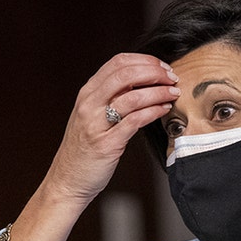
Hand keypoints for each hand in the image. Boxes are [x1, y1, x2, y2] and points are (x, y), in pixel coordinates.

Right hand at [44, 53, 179, 204]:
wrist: (67, 180)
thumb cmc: (84, 148)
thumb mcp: (92, 115)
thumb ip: (111, 97)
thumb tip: (142, 81)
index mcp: (87, 93)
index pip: (118, 62)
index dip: (144, 60)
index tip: (162, 66)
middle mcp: (89, 104)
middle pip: (126, 74)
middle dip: (155, 72)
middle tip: (172, 77)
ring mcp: (96, 123)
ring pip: (133, 96)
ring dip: (159, 91)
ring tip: (173, 93)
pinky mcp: (106, 143)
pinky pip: (134, 121)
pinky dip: (153, 112)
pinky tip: (164, 109)